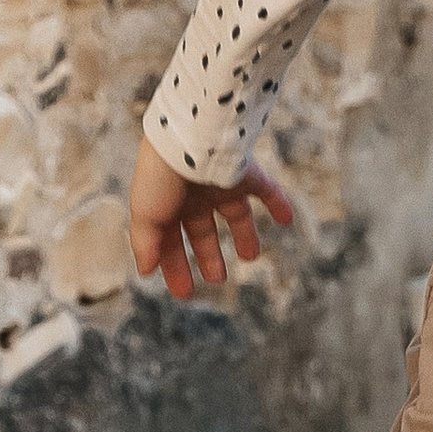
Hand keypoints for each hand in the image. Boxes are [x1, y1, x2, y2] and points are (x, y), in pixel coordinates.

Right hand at [129, 133, 294, 300]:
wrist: (189, 139)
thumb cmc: (161, 177)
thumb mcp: (145, 215)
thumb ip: (146, 244)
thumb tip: (145, 271)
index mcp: (166, 203)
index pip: (171, 242)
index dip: (176, 267)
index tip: (184, 292)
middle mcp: (194, 194)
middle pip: (203, 230)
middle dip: (209, 255)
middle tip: (217, 279)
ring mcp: (220, 183)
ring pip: (235, 214)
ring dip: (244, 235)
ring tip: (251, 256)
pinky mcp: (245, 173)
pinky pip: (267, 190)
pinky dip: (278, 204)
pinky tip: (287, 220)